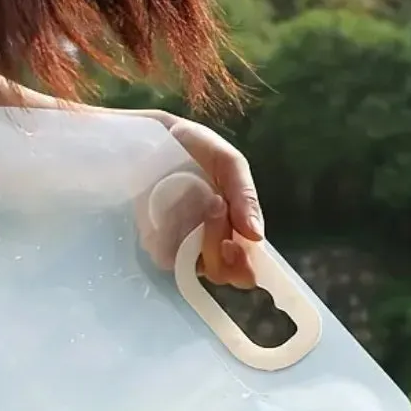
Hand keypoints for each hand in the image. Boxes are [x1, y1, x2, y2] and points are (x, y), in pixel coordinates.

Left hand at [137, 116, 263, 289]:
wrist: (153, 138)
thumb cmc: (196, 149)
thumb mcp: (229, 163)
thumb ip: (246, 196)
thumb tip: (257, 235)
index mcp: (235, 230)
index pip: (245, 268)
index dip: (243, 267)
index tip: (234, 245)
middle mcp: (210, 244)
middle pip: (220, 272)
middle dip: (219, 246)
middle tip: (216, 206)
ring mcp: (182, 247)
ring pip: (195, 267)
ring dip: (198, 239)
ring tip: (195, 200)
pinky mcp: (156, 244)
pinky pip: (167, 258)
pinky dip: (170, 238)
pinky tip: (169, 211)